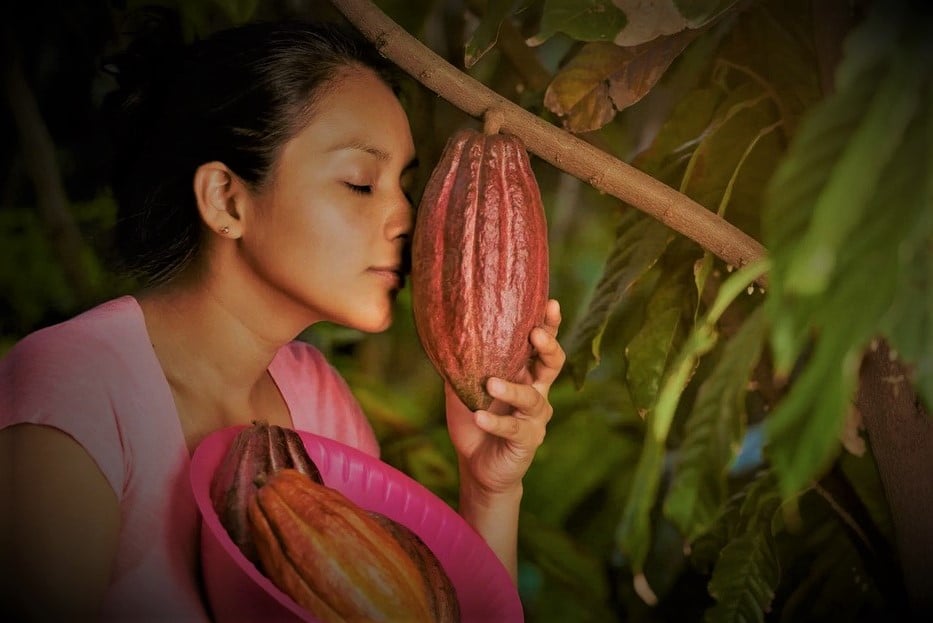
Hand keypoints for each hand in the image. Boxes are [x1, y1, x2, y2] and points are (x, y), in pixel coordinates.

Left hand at [445, 299, 564, 495]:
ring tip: (491, 383)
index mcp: (525, 374)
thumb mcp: (462, 388)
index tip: (550, 303)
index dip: (549, 325)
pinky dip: (495, 421)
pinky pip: (513, 428)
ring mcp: (534, 417)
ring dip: (512, 388)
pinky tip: (480, 416)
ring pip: (531, 398)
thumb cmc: (474, 422)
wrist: (477, 467)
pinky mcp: (528, 440)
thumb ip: (461, 364)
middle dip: (548, 346)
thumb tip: (443, 333)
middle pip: (553, 364)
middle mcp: (537, 391)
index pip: (541, 345)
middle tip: (535, 334)